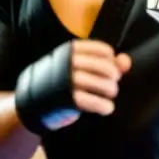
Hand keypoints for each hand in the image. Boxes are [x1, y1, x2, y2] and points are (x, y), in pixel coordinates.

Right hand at [14, 40, 131, 134]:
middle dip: (113, 77)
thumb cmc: (62, 82)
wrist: (32, 102)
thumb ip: (106, 62)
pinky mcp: (66, 99)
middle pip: (105, 67)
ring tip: (110, 95)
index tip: (108, 71)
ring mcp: (66, 80)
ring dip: (110, 90)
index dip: (112, 62)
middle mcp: (68, 63)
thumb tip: (126, 61)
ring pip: (100, 83)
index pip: (103, 51)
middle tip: (111, 85)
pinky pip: (92, 101)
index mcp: (71, 50)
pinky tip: (107, 108)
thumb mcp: (80, 67)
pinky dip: (104, 105)